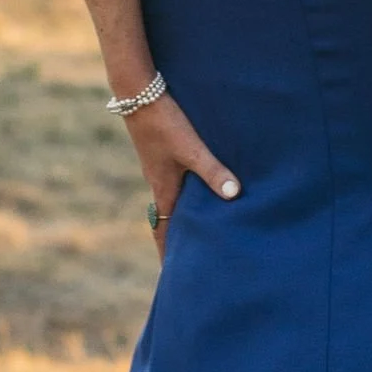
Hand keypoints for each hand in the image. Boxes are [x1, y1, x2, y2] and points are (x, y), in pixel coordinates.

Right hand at [122, 91, 239, 261]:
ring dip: (186, 219)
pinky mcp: (165, 154)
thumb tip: (234, 196)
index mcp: (163, 190)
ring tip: (204, 233)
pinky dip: (190, 196)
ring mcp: (161, 169)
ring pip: (175, 202)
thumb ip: (213, 171)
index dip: (169, 256)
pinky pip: (178, 184)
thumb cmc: (163, 122)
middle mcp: (160, 184)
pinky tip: (205, 192)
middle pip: (171, 222)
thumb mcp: (190, 148)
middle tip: (195, 263)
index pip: (164, 233)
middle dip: (181, 243)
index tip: (174, 279)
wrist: (137, 92)